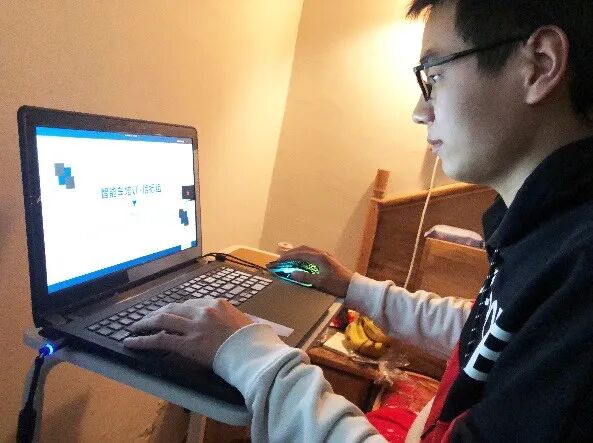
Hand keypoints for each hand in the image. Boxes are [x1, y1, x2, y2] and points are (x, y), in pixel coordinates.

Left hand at [123, 298, 252, 366]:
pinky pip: (160, 340)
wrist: (251, 351)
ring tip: (135, 326)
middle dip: (157, 312)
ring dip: (145, 323)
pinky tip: (131, 342)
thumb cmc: (252, 339)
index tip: (171, 313)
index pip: (191, 303)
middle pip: (173, 308)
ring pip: (163, 319)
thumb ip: (233, 318)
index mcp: (217, 304)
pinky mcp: (187, 344)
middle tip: (147, 318)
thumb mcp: (244, 321)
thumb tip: (235, 321)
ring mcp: (193, 327)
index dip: (177, 309)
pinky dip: (142, 340)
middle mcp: (202, 311)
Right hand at [267, 245, 353, 296]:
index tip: (279, 261)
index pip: (300, 254)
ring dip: (298, 253)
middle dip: (291, 253)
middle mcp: (322, 254)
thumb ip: (305, 277)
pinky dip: (304, 256)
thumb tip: (292, 273)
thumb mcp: (320, 283)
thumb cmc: (337, 285)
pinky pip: (312, 254)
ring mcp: (326, 256)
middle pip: (303, 249)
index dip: (288, 257)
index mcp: (319, 257)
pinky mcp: (328, 260)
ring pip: (308, 250)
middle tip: (282, 259)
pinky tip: (302, 262)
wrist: (353, 287)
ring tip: (289, 259)